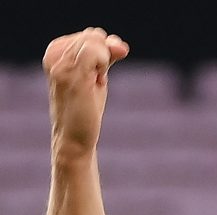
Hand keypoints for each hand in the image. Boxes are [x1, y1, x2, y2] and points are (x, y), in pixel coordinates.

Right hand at [43, 27, 128, 159]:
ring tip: (94, 83)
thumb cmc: (86, 108)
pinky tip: (99, 80)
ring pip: (95, 41)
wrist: (75, 137)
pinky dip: (104, 63)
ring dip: (105, 62)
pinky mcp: (71, 75)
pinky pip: (95, 51)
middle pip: (95, 35)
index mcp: (56, 52)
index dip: (105, 52)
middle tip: (97, 80)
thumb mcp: (96, 76)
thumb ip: (107, 56)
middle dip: (106, 55)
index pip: (91, 35)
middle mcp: (55, 55)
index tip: (97, 74)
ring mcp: (61, 65)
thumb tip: (121, 46)